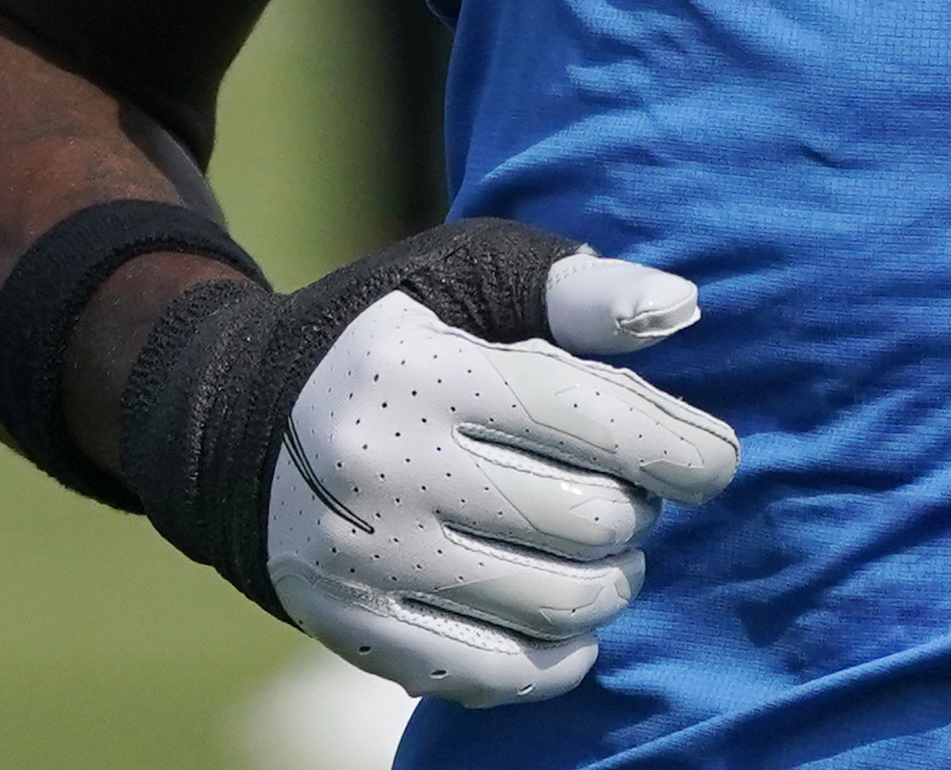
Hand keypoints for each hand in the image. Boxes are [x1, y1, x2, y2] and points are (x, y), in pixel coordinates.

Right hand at [233, 242, 737, 707]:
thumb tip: (679, 309)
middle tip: (627, 491)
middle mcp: (385, 473)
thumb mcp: (461, 275)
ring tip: (597, 546)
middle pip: (587, 521)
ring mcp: (366, 564)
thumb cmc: (386, 336)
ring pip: (559, 606)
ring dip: (611, 581)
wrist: (234, 425)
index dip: (678, 446)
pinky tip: (565, 614)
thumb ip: (570, 288)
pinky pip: (498, 675)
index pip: (587, 418)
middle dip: (638, 509)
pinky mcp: (355, 631)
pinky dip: (558, 656)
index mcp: (418, 372)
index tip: (716, 461)